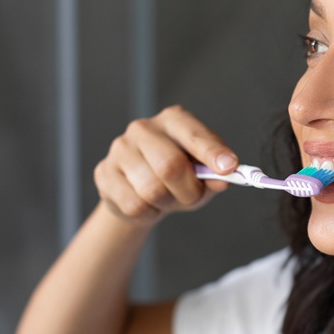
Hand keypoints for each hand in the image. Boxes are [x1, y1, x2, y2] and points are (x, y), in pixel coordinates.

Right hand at [94, 105, 237, 226]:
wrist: (140, 191)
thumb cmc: (178, 177)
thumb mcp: (203, 175)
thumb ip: (216, 176)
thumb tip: (224, 178)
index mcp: (174, 120)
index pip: (194, 134)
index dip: (212, 153)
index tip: (229, 168)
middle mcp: (144, 128)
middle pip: (170, 165)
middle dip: (189, 190)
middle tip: (193, 197)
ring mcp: (120, 149)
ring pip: (152, 190)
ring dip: (168, 204)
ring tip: (168, 198)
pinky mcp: (104, 173)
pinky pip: (134, 205)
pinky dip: (150, 213)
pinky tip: (149, 204)